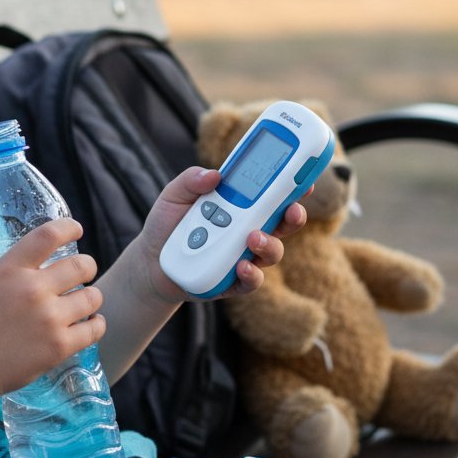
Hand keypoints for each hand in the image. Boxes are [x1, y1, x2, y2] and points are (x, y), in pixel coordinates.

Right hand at [0, 219, 104, 407]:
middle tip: (84, 271)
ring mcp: (49, 319)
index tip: (76, 230)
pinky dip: (96, 324)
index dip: (69, 228)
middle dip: (87, 266)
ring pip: (92, 297)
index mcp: (10, 268)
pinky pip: (94, 329)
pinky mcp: (58, 346)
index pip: (49, 235)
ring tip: (86, 299)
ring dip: (92, 296)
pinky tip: (93, 322)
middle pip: (82, 266)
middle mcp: (33, 289)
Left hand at [140, 166, 307, 300]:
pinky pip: (252, 280)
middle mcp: (248, 229)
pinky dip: (251, 274)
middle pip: (283, 222)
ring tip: (253, 238)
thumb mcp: (173, 195)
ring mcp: (245, 256)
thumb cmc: (167, 224)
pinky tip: (241, 267)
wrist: (151, 262)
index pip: (272, 194)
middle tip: (292, 209)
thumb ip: (191, 180)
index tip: (305, 178)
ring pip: (272, 251)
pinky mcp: (234, 282)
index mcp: (240, 205)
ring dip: (269, 244)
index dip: (291, 185)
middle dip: (294, 215)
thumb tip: (214, 175)